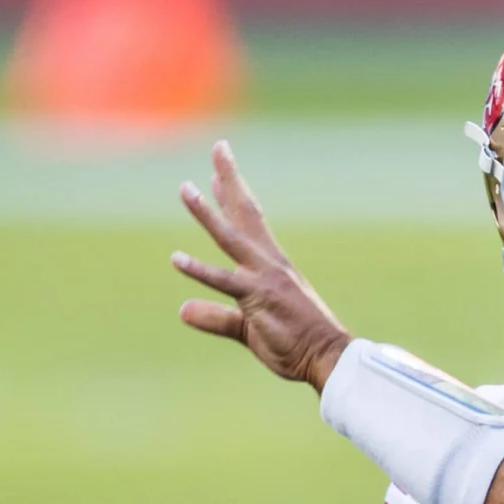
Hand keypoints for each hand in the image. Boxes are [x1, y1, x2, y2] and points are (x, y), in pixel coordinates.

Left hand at [172, 141, 352, 391]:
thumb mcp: (249, 327)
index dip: (230, 196)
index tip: (215, 173)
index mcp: (271, 266)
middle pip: (244, 213)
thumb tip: (182, 310)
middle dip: (230, 179)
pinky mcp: (257, 298)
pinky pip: (224, 282)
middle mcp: (268, 263)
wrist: (326, 356)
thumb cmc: (296, 342)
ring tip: (185, 189)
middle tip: (219, 147)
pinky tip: (176, 258)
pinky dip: (199, 270)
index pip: (248, 223)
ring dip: (207, 212)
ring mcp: (263, 278)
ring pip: (230, 238)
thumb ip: (216, 317)